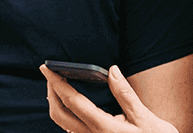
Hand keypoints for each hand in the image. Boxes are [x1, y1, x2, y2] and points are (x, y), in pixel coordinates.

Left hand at [41, 64, 178, 132]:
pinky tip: (75, 104)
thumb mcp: (146, 118)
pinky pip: (73, 129)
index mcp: (103, 127)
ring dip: (57, 104)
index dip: (57, 82)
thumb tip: (112, 70)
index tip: (46, 67)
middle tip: (51, 73)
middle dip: (51, 92)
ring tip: (59, 85)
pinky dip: (67, 113)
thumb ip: (125, 94)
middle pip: (59, 114)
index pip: (72, 101)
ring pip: (64, 124)